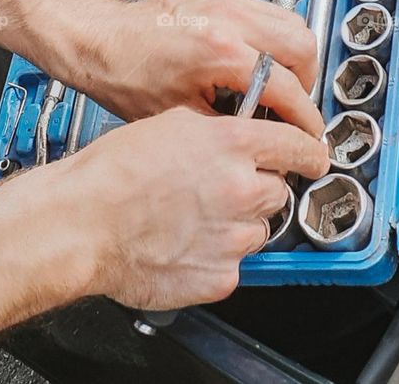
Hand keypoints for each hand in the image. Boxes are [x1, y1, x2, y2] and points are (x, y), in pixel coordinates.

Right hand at [68, 108, 328, 308]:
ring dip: (239, 222)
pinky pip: (235, 263)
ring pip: (259, 228)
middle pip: (279, 188)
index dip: (309, 151)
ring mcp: (233, 236)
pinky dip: (218, 254)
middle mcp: (240, 188)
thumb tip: (240, 136)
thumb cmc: (114, 171)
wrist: (84, 221)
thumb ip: (218, 130)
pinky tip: (186, 241)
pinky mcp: (221, 275)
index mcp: (231, 143)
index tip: (314, 156)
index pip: (299, 145)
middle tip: (223, 186)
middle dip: (258, 186)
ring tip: (196, 216)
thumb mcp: (172, 122)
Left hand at [82, 0, 323, 137]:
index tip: (309, 134)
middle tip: (294, 106)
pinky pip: (266, 12)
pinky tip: (255, 61)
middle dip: (307, 80)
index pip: (287, 86)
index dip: (304, 118)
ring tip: (277, 84)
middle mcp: (229, 15)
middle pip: (302, 42)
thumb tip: (263, 138)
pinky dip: (272, 38)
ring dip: (293, 56)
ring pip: (290, 20)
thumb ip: (231, 124)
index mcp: (221, 49)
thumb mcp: (181, 115)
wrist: (98, 36)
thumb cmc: (124, 72)